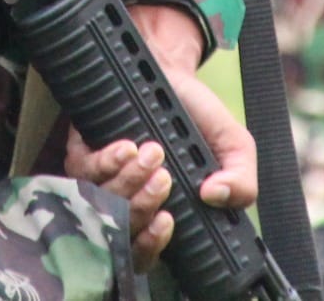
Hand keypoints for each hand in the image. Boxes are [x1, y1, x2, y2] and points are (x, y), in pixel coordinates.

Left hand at [64, 4, 256, 271]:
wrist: (171, 73)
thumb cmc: (198, 116)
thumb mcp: (233, 146)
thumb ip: (241, 179)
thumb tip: (216, 196)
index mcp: (160, 213)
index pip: (143, 252)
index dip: (149, 245)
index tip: (166, 221)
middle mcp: (126, 203)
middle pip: (121, 228)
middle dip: (142, 205)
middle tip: (164, 177)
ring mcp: (102, 180)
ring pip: (102, 200)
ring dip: (127, 180)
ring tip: (153, 152)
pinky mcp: (82, 153)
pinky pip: (84, 170)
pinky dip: (106, 161)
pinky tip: (127, 147)